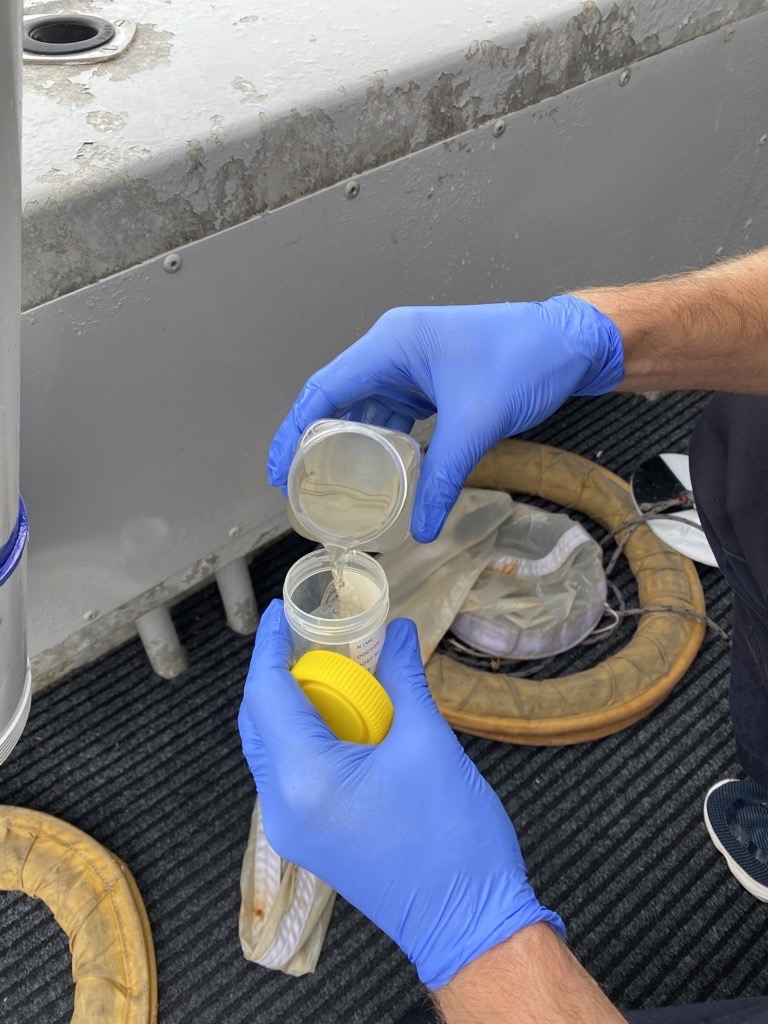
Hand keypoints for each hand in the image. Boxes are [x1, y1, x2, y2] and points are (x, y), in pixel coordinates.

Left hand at [239, 601, 564, 988]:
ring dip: (287, 705)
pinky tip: (333, 715)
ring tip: (319, 667)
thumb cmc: (454, 838)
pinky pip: (287, 774)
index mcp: (305, 779)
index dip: (269, 646)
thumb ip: (403, 678)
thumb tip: (396, 631)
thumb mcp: (429, 743)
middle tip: (303, 635)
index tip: (281, 611)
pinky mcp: (310, 841)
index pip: (267, 694)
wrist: (470, 925)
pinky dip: (301, 736)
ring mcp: (292, 830)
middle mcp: (283, 807)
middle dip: (274, 672)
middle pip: (258, 721)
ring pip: (269, 748)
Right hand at [267, 295, 622, 540]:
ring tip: (331, 487)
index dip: (294, 431)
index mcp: (392, 344)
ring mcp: (411, 365)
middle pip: (338, 399)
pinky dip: (383, 442)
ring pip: (366, 409)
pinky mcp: (430, 380)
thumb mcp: (476, 423)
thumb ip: (444, 477)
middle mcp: (393, 350)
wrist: (570, 344)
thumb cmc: (523, 361)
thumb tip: (423, 529)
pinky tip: (378, 473)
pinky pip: (394, 413)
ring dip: (350, 445)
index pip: (326, 389)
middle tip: (299, 487)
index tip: (278, 471)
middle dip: (315, 443)